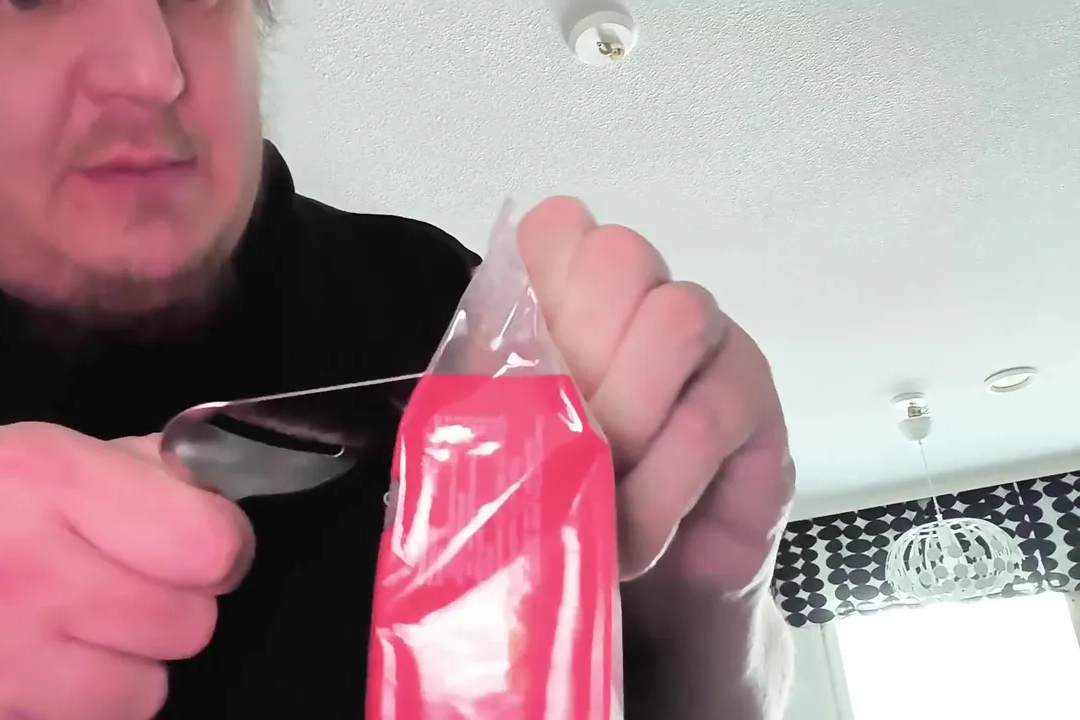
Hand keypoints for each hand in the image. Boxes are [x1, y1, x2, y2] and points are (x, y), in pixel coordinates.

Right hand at [0, 423, 251, 719]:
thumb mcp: (15, 465)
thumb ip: (129, 469)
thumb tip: (222, 489)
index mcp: (34, 476)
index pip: (211, 541)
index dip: (214, 549)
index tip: (184, 550)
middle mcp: (12, 565)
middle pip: (190, 620)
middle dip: (162, 611)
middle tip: (101, 597)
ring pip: (149, 689)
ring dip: (120, 672)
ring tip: (53, 643)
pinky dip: (76, 715)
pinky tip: (23, 683)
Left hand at [517, 198, 794, 592]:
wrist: (651, 590)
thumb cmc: (574, 505)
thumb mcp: (512, 449)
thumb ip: (491, 398)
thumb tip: (472, 385)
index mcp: (573, 299)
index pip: (558, 230)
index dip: (536, 279)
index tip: (516, 362)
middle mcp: (645, 299)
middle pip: (618, 256)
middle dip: (580, 351)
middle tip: (562, 439)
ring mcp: (710, 339)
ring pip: (675, 320)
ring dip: (624, 420)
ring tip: (599, 495)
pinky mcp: (755, 400)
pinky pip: (706, 419)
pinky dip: (659, 486)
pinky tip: (638, 534)